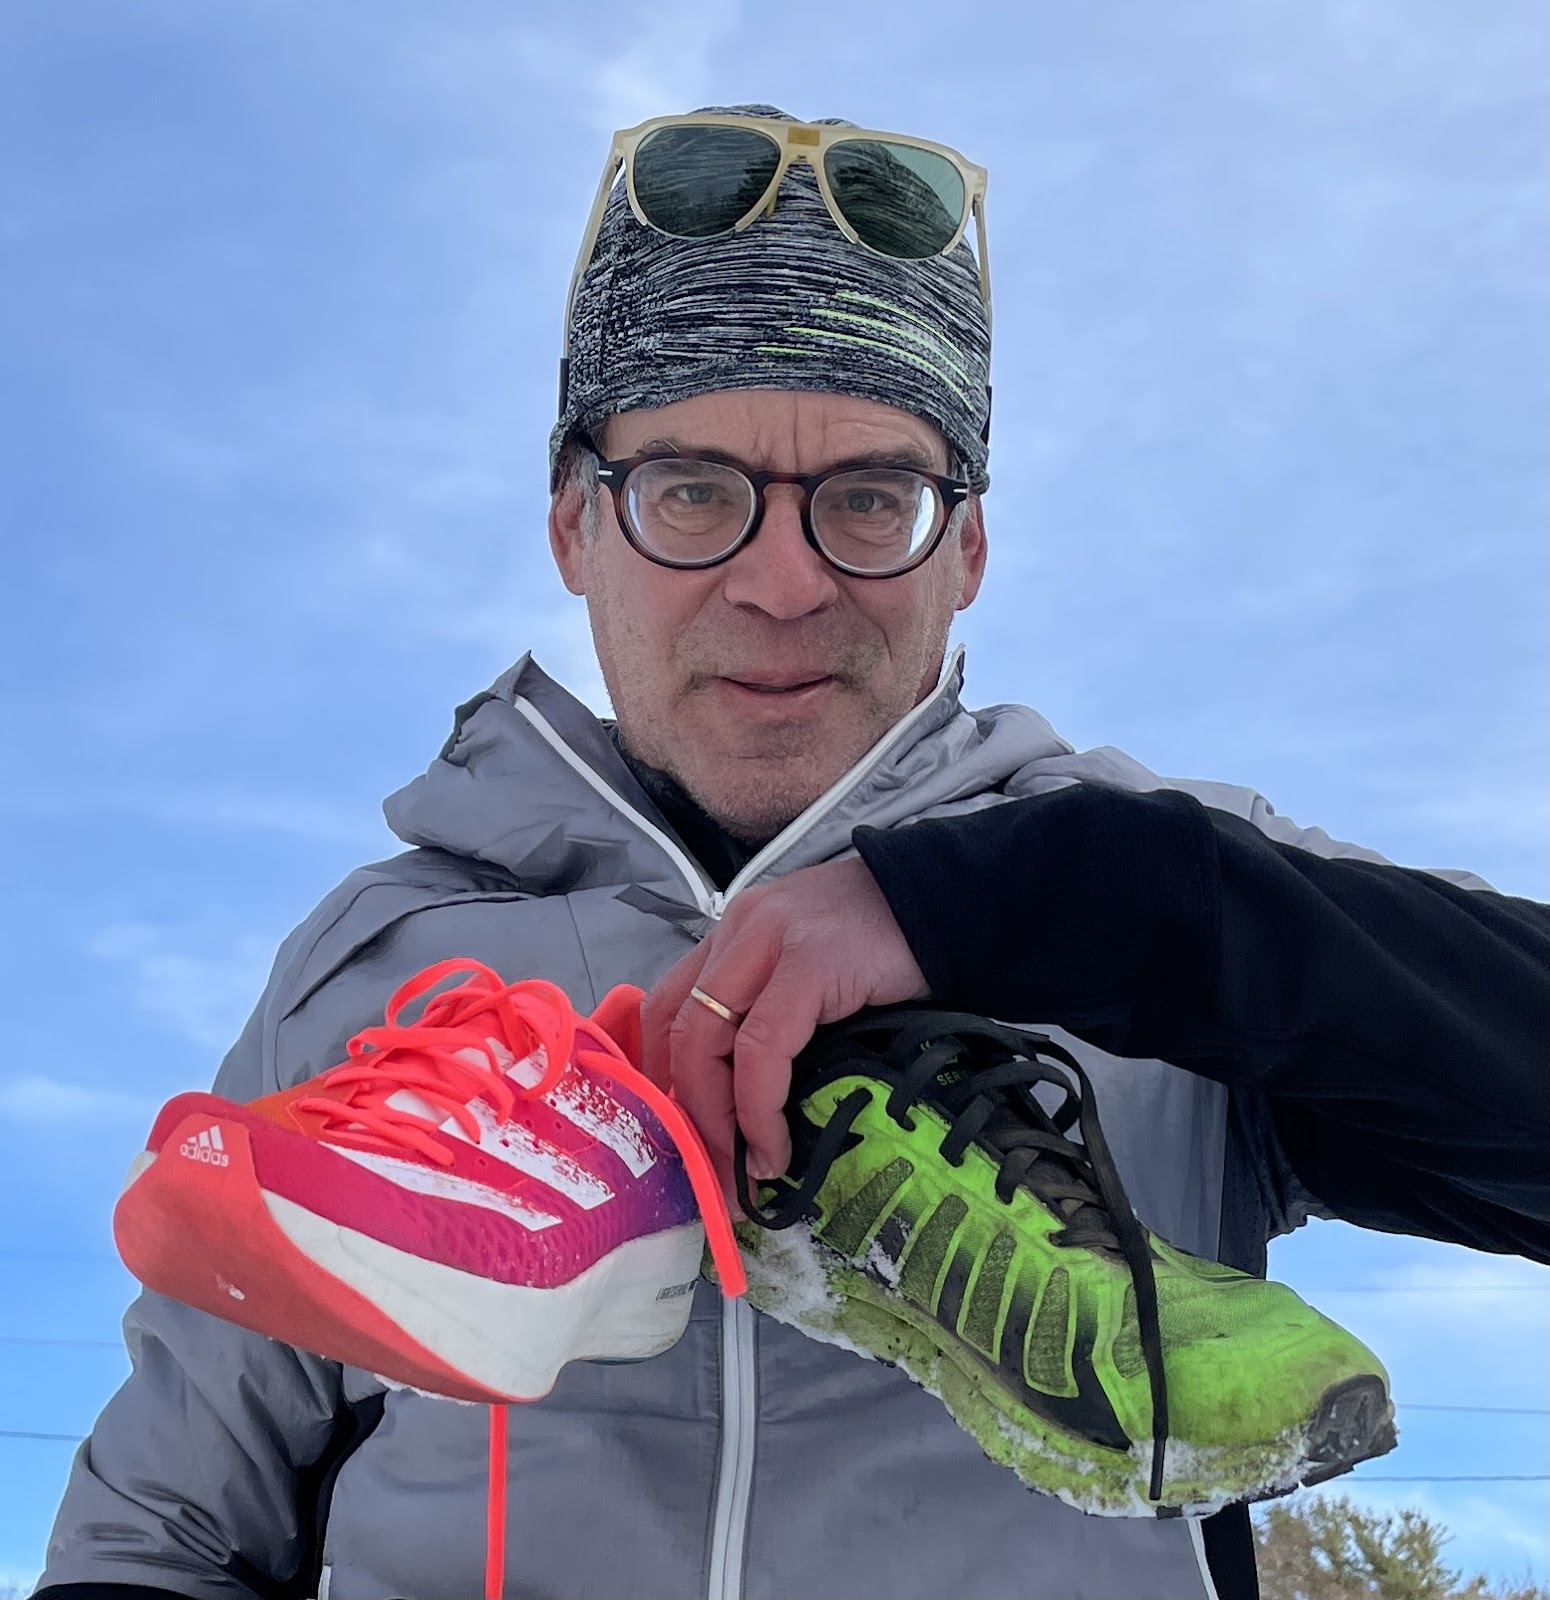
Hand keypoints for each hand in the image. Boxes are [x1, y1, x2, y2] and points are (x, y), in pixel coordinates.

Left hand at [641, 854, 928, 1202]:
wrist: (957, 901)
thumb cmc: (891, 944)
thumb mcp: (813, 967)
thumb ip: (775, 1007)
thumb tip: (748, 1099)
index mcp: (736, 931)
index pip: (666, 1006)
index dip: (662, 1077)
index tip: (684, 1134)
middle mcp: (741, 929)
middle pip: (677, 1029)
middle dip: (684, 1110)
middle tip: (709, 1170)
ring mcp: (770, 940)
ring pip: (705, 1041)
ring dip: (715, 1119)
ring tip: (742, 1168)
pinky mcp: (810, 964)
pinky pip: (763, 1050)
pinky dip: (759, 1108)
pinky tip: (776, 1145)